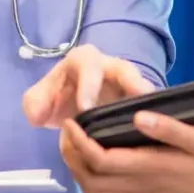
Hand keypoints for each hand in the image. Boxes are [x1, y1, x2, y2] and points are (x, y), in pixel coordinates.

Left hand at [23, 45, 154, 128]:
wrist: (71, 106)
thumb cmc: (57, 97)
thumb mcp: (38, 100)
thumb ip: (34, 104)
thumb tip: (39, 114)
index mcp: (83, 60)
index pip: (88, 67)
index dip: (88, 86)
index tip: (85, 108)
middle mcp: (110, 66)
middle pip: (125, 70)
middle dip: (132, 83)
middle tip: (138, 99)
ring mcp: (129, 82)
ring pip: (142, 87)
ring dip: (148, 101)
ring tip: (158, 118)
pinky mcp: (139, 99)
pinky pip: (149, 104)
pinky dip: (154, 116)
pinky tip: (159, 132)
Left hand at [60, 112, 193, 192]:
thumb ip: (170, 128)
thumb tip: (138, 116)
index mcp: (152, 168)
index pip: (102, 160)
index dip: (80, 143)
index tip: (71, 122)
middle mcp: (142, 188)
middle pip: (91, 181)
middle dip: (72, 158)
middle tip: (66, 132)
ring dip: (78, 172)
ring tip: (73, 147)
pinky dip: (91, 187)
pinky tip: (91, 168)